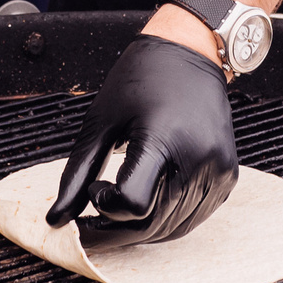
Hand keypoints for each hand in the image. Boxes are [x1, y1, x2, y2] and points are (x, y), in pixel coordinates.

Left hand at [46, 34, 237, 249]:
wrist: (191, 52)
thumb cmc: (141, 80)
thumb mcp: (101, 121)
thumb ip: (77, 174)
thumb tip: (55, 220)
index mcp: (163, 138)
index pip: (133, 204)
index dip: (106, 207)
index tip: (96, 188)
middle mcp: (198, 158)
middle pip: (150, 224)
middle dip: (114, 230)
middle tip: (91, 220)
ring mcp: (218, 170)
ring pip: (171, 229)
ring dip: (138, 230)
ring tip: (117, 208)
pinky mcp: (227, 177)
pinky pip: (192, 218)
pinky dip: (164, 221)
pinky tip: (147, 201)